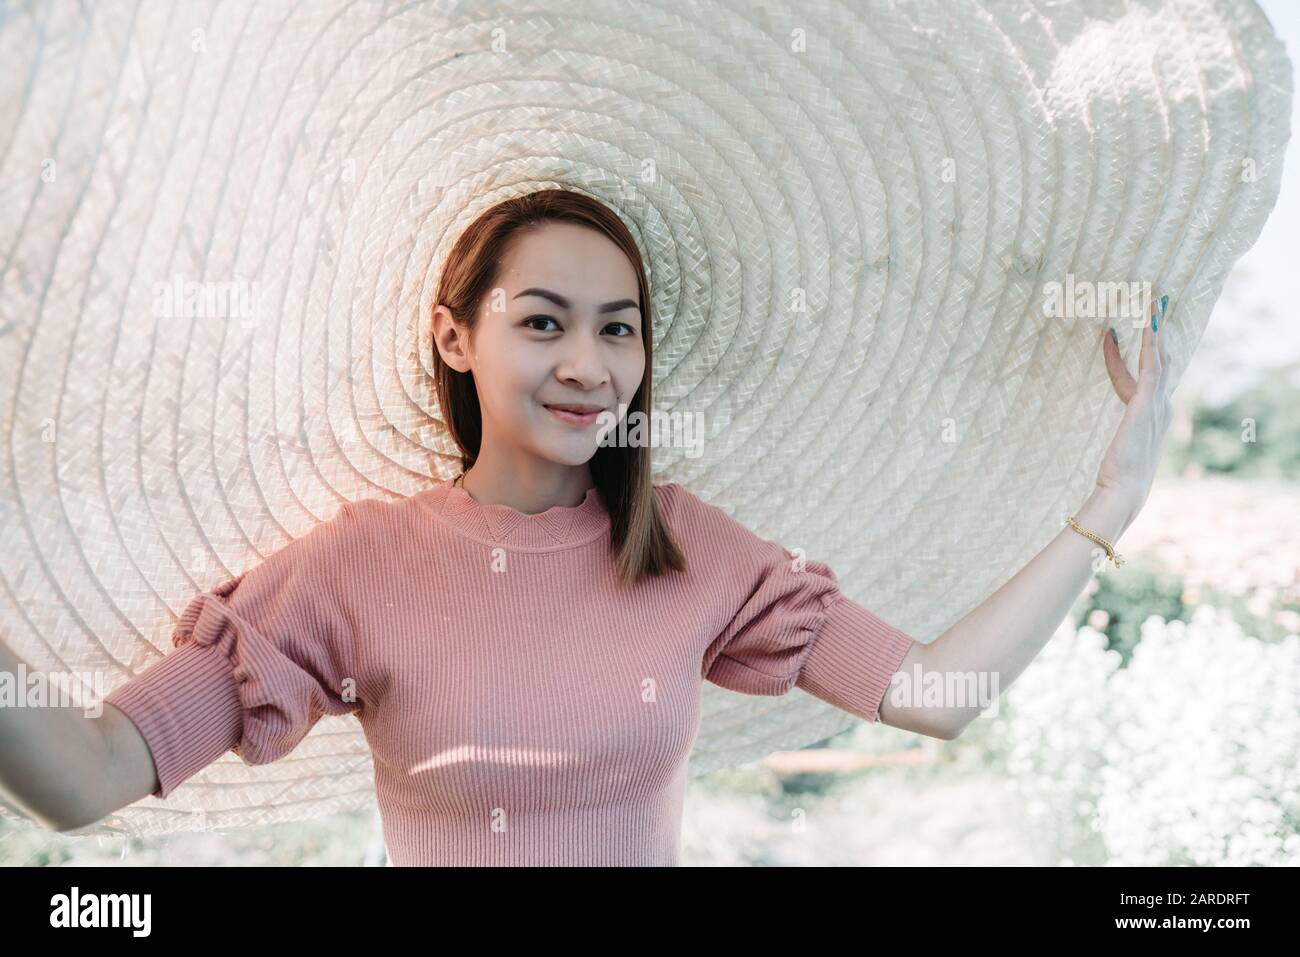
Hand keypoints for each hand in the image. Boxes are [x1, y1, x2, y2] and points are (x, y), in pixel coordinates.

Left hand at [1097, 292, 1173, 522]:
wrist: (1125, 489)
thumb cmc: (1118, 475)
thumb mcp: (1119, 448)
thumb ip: (1119, 434)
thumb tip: (1114, 436)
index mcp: (1154, 413)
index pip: (1139, 375)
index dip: (1122, 355)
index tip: (1108, 335)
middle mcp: (1162, 404)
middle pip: (1162, 358)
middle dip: (1158, 330)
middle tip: (1157, 302)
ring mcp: (1157, 403)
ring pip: (1159, 356)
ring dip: (1157, 327)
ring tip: (1155, 301)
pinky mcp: (1146, 404)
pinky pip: (1150, 366)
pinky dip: (1149, 344)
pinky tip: (1147, 324)